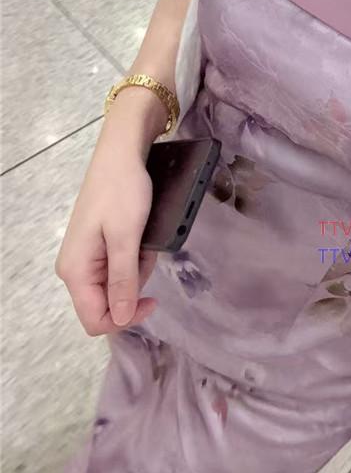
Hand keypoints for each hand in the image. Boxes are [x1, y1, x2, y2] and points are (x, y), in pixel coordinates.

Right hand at [55, 102, 160, 334]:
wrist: (122, 153)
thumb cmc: (123, 191)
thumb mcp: (126, 237)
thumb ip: (123, 280)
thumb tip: (119, 319)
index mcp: (75, 271)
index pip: (95, 319)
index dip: (125, 317)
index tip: (153, 300)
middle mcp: (74, 268)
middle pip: (106, 303)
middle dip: (134, 287)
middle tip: (149, 255)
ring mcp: (86, 255)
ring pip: (116, 284)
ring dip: (138, 268)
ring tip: (147, 239)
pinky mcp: (97, 244)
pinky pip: (119, 265)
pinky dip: (136, 256)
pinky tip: (144, 236)